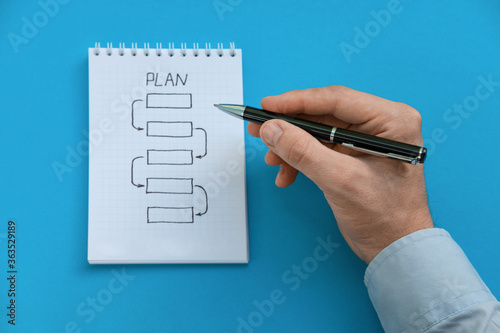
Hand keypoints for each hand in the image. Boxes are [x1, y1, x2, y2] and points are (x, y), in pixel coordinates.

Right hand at [247, 86, 433, 262]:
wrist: (395, 248)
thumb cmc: (385, 217)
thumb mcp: (340, 181)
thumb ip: (303, 152)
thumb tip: (271, 129)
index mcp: (391, 120)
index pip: (336, 99)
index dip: (296, 101)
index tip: (266, 106)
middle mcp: (382, 124)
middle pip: (324, 114)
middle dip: (290, 126)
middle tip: (259, 129)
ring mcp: (368, 139)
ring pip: (318, 131)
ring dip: (292, 146)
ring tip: (272, 160)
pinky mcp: (356, 154)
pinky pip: (321, 147)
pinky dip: (301, 159)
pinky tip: (287, 174)